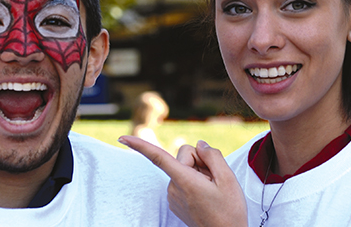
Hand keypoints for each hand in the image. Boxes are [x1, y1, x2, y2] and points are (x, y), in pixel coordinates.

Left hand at [119, 136, 246, 226]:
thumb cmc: (229, 211)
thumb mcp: (228, 179)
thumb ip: (213, 155)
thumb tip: (200, 144)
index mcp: (184, 181)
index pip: (158, 158)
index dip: (140, 146)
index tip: (122, 138)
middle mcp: (173, 188)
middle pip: (183, 156)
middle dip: (199, 161)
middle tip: (215, 179)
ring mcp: (172, 196)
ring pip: (184, 168)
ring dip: (198, 173)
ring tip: (212, 190)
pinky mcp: (174, 201)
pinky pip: (183, 179)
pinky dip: (194, 182)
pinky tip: (206, 195)